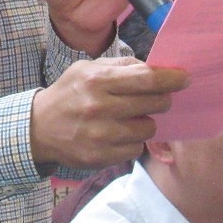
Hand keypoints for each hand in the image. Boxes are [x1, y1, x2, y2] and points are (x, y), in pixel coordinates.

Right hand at [30, 56, 186, 167]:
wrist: (38, 128)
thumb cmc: (68, 94)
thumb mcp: (87, 69)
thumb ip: (120, 66)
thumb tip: (154, 68)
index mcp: (97, 80)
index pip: (146, 78)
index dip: (171, 78)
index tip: (184, 78)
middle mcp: (100, 107)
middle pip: (154, 103)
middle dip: (162, 99)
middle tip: (156, 98)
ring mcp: (101, 135)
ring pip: (149, 128)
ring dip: (145, 122)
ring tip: (130, 118)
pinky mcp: (101, 156)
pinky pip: (136, 149)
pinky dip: (132, 141)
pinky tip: (118, 134)